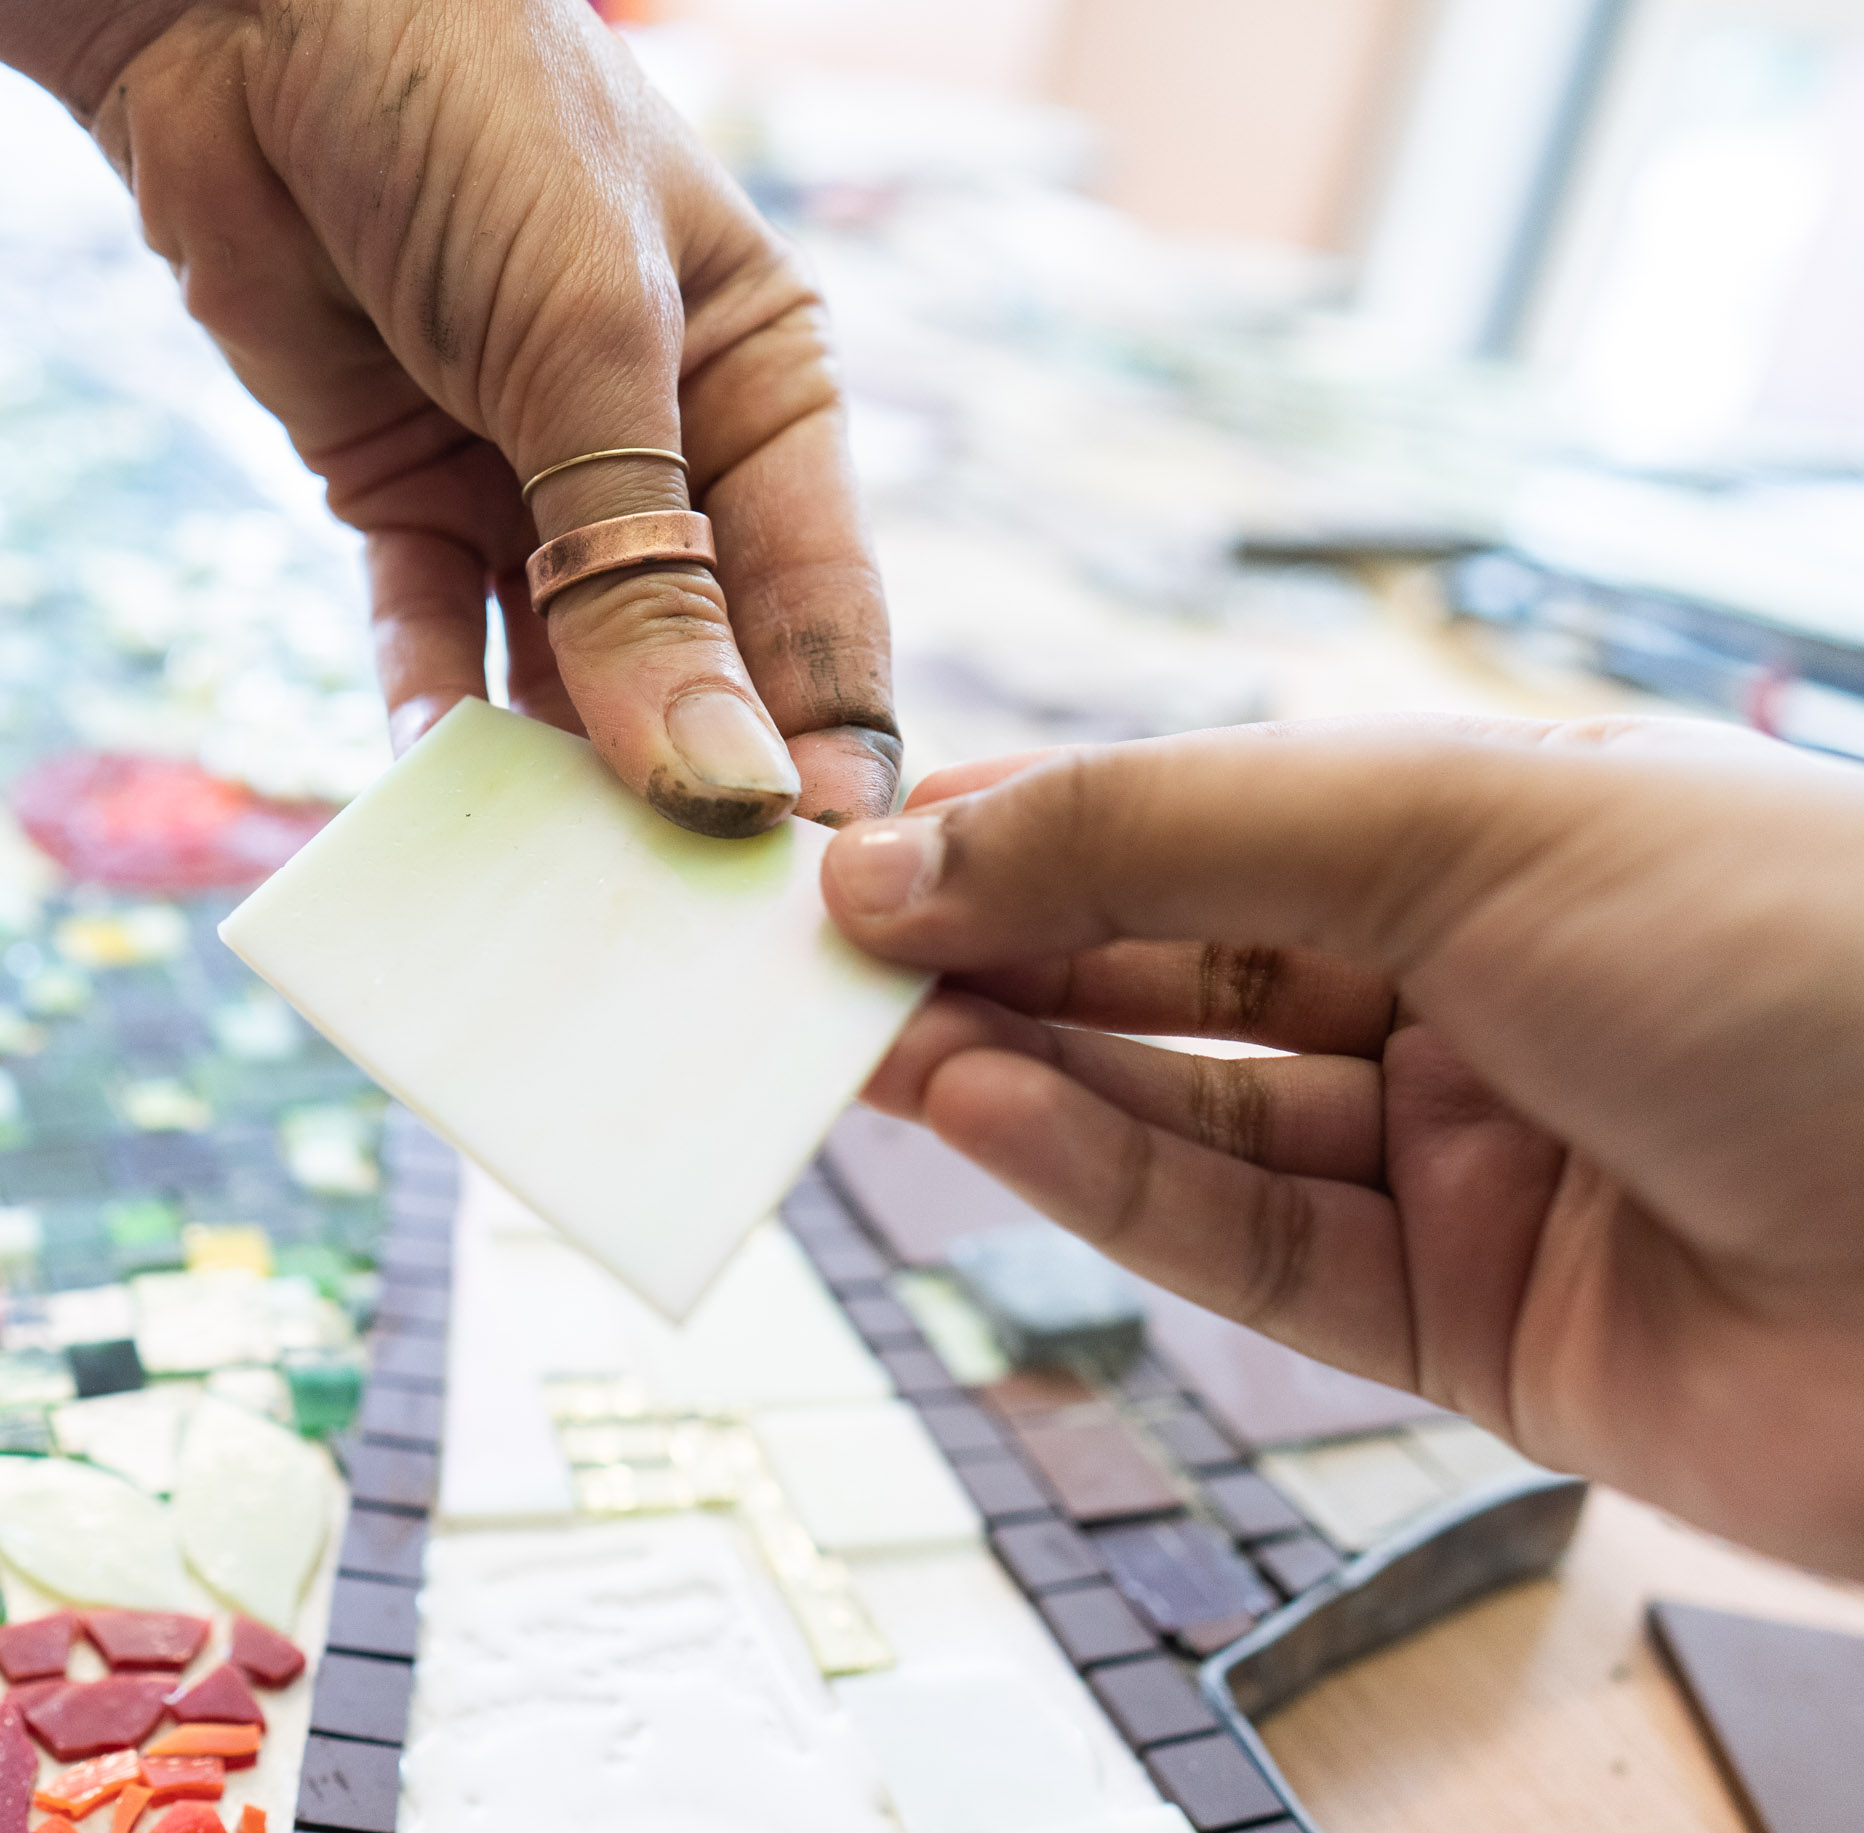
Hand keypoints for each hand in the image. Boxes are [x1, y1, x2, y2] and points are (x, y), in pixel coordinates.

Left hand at [0, 0, 897, 835]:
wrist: (248, 15)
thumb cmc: (472, 116)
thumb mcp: (585, 344)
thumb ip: (639, 567)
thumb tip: (714, 783)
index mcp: (768, 396)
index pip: (824, 617)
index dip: (820, 758)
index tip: (809, 906)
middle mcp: (666, 459)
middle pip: (696, 672)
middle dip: (686, 802)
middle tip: (677, 962)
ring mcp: (531, 489)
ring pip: (563, 681)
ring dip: (555, 790)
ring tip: (555, 922)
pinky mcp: (404, 499)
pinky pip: (432, 639)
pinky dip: (432, 719)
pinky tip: (433, 807)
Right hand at [820, 715, 1863, 1579]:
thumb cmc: (1809, 959)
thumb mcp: (1456, 823)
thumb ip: (1159, 832)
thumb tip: (907, 853)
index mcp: (1498, 832)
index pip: (1205, 821)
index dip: (1030, 826)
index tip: (858, 839)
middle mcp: (1481, 993)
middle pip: (1177, 972)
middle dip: (1001, 955)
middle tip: (820, 954)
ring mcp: (1478, 1166)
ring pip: (1194, 1117)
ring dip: (1026, 1075)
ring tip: (871, 1040)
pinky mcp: (1478, 1333)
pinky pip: (1254, 1251)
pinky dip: (1111, 1186)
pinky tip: (991, 1117)